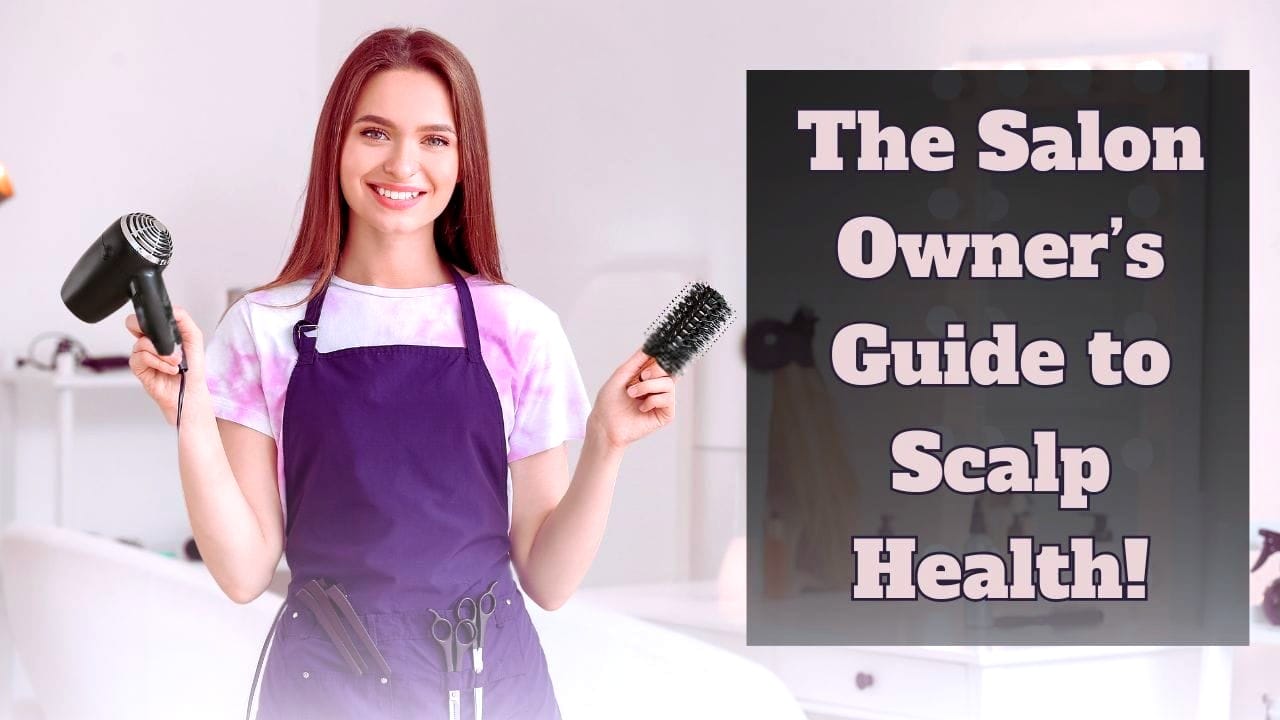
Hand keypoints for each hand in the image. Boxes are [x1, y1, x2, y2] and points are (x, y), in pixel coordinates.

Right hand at [126, 306, 204, 425]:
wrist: (190, 391)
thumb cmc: (192, 367)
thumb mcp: (194, 337)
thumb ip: (183, 319)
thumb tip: (171, 309)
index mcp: (159, 333)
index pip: (146, 316)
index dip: (151, 317)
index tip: (164, 326)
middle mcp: (148, 341)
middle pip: (133, 323)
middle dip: (153, 333)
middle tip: (168, 345)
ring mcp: (141, 354)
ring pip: (142, 343)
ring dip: (164, 354)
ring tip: (175, 363)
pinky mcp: (138, 367)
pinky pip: (142, 357)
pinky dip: (159, 363)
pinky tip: (169, 369)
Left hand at [588, 349, 675, 450]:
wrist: (605, 425)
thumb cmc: (609, 403)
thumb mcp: (622, 374)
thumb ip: (637, 360)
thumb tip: (649, 345)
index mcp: (648, 378)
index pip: (663, 362)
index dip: (662, 357)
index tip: (655, 354)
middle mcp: (657, 388)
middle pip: (669, 370)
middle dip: (654, 370)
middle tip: (641, 376)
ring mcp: (662, 401)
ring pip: (669, 383)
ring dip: (648, 387)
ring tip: (633, 394)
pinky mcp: (666, 414)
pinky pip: (668, 399)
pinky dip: (653, 400)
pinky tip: (641, 407)